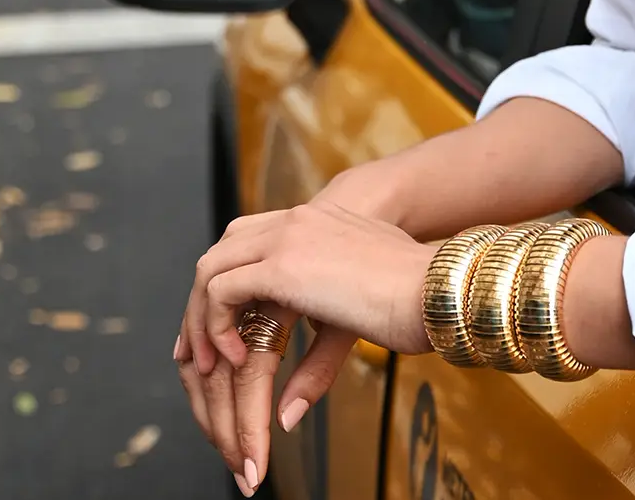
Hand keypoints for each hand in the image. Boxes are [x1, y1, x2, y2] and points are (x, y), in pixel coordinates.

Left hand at [200, 203, 433, 359]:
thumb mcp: (354, 314)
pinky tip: (239, 358)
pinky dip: (216, 326)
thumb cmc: (413, 296)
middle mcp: (294, 222)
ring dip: (201, 319)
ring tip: (211, 365)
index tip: (212, 330)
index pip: (246, 241)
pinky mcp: (283, 265)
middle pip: (221, 253)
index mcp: (314, 224)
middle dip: (200, 305)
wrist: (437, 281)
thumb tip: (288, 412)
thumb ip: (316, 351)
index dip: (223, 283)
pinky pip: (222, 292)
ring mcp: (287, 237)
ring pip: (212, 270)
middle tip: (196, 354)